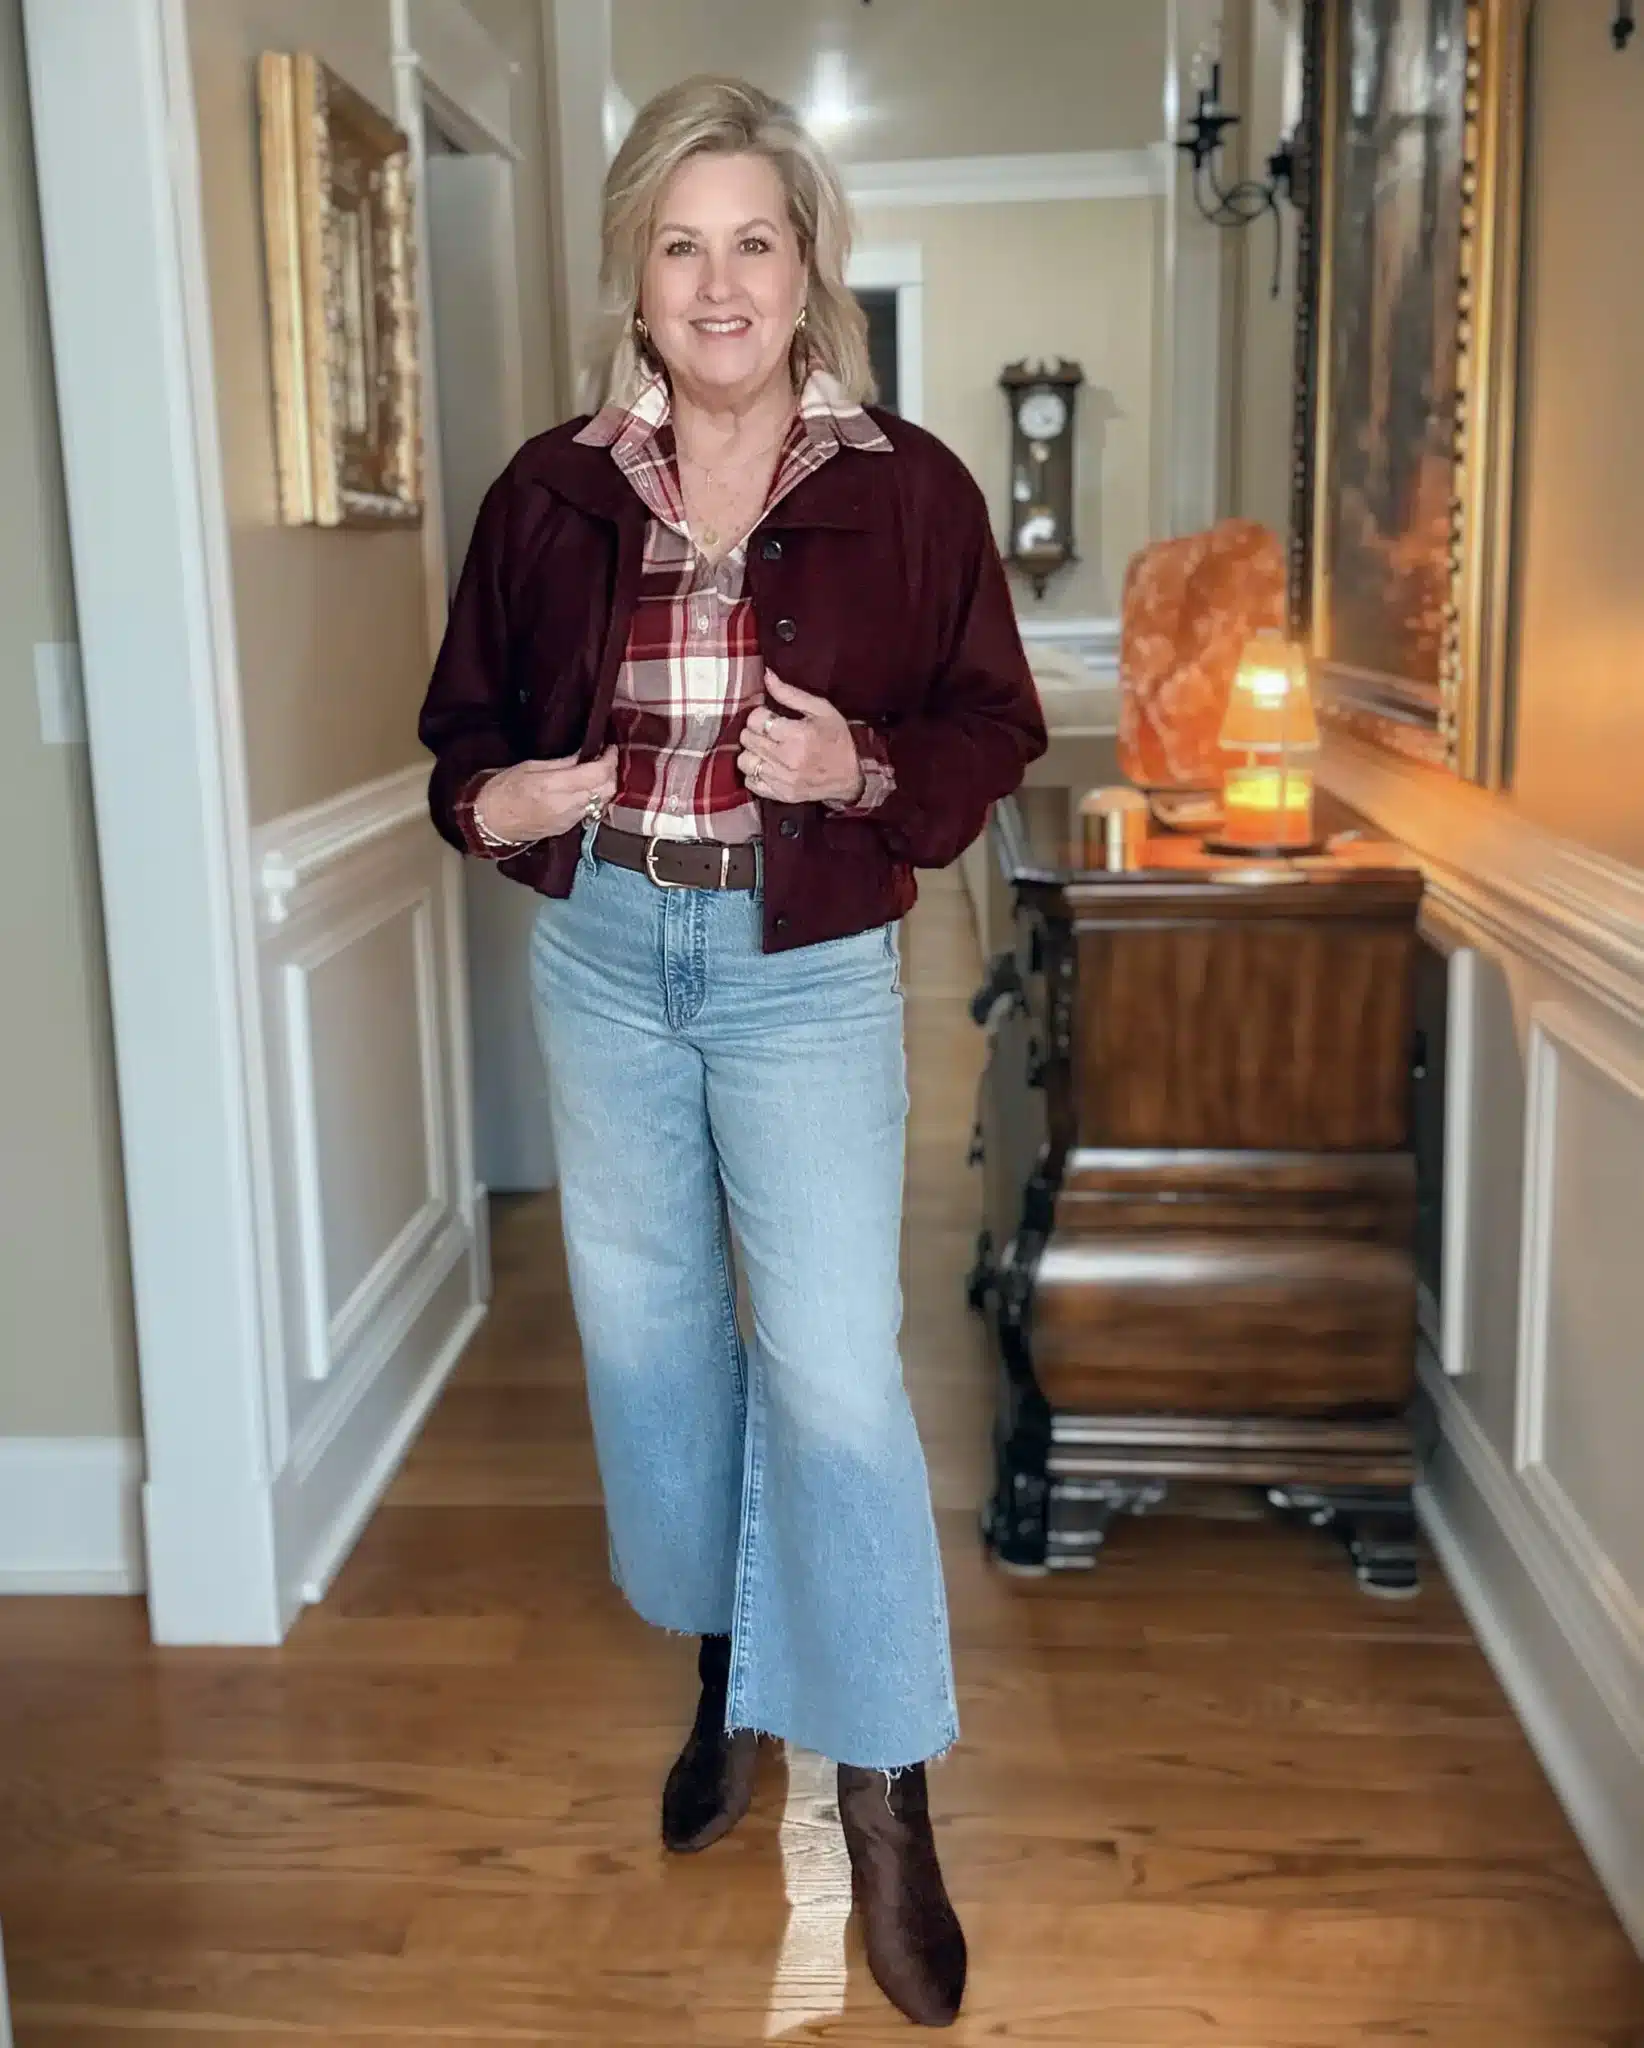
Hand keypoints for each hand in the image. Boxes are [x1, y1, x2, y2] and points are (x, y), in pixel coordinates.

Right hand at [474, 749, 616, 843]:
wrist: (491, 822)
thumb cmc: (503, 790)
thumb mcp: (530, 766)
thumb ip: (562, 763)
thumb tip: (584, 755)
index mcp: (554, 786)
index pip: (597, 774)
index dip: (609, 759)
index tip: (610, 748)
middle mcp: (566, 805)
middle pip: (607, 790)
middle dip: (611, 772)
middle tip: (605, 759)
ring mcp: (569, 820)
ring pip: (602, 802)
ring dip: (605, 786)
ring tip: (597, 772)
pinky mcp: (568, 828)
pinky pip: (591, 812)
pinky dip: (595, 798)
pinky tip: (587, 789)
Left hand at [738, 674, 864, 805]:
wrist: (850, 778)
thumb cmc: (837, 740)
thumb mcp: (821, 710)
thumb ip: (790, 693)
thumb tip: (767, 675)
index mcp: (797, 734)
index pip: (755, 719)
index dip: (760, 714)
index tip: (771, 717)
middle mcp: (786, 758)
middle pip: (747, 738)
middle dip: (755, 731)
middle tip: (769, 731)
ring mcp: (782, 779)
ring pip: (744, 761)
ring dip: (752, 752)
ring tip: (766, 749)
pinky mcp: (779, 794)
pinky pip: (750, 782)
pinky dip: (754, 773)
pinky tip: (767, 765)